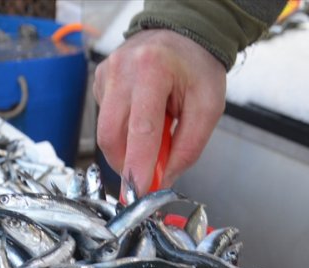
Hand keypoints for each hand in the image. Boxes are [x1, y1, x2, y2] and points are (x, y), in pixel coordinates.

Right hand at [94, 29, 225, 194]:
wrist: (182, 33)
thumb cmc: (197, 68)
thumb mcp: (208, 108)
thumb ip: (187, 148)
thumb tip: (162, 180)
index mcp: (153, 70)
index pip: (140, 130)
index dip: (136, 166)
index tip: (136, 193)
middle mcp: (122, 70)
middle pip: (111, 135)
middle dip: (127, 163)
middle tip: (149, 173)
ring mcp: (106, 74)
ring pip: (105, 132)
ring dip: (127, 147)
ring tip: (154, 136)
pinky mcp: (99, 81)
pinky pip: (105, 120)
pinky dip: (123, 131)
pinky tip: (141, 118)